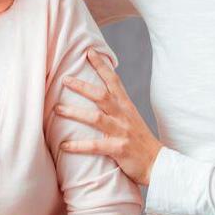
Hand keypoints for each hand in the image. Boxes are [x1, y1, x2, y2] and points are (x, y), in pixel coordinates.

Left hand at [56, 48, 161, 185]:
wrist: (157, 163)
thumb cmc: (139, 140)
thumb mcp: (131, 117)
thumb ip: (116, 105)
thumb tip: (99, 93)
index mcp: (126, 106)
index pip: (113, 80)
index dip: (101, 65)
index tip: (89, 51)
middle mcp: (123, 115)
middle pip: (101, 96)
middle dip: (82, 86)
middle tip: (64, 78)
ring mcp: (121, 132)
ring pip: (95, 118)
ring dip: (74, 113)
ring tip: (57, 109)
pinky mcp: (118, 149)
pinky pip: (95, 146)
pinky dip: (78, 145)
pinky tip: (63, 145)